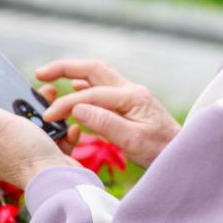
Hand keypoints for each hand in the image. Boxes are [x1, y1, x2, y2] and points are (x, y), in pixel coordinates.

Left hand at [0, 91, 83, 189]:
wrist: (57, 179)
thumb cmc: (26, 151)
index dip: (5, 101)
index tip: (19, 88)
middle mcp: (9, 155)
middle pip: (20, 121)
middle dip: (33, 106)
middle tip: (48, 92)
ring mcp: (31, 160)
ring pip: (42, 130)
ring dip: (52, 117)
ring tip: (61, 107)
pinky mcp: (52, 163)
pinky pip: (59, 142)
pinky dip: (66, 134)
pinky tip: (71, 127)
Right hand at [36, 60, 180, 168]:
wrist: (182, 154)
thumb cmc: (160, 151)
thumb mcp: (133, 141)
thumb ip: (105, 123)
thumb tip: (78, 108)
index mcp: (132, 96)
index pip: (91, 94)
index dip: (67, 103)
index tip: (48, 115)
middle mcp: (131, 90)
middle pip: (94, 68)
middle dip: (65, 68)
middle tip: (41, 73)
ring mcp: (130, 95)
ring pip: (97, 75)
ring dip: (74, 73)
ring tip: (50, 77)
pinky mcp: (129, 103)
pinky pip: (102, 87)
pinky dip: (85, 85)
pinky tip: (74, 90)